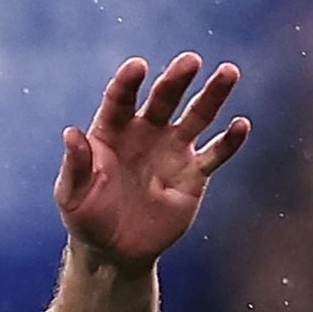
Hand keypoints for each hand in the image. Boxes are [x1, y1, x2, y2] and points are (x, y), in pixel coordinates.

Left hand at [54, 52, 249, 265]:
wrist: (114, 251)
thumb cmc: (86, 217)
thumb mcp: (72, 195)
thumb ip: (76, 164)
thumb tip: (71, 133)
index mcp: (112, 131)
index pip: (121, 99)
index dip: (128, 82)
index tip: (138, 66)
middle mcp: (145, 133)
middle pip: (164, 99)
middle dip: (176, 79)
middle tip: (191, 60)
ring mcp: (172, 150)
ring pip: (197, 116)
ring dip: (213, 95)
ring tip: (229, 72)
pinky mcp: (194, 174)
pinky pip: (215, 154)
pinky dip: (229, 141)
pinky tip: (241, 125)